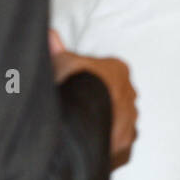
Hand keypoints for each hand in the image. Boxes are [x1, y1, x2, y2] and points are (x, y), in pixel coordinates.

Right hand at [49, 29, 137, 164]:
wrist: (79, 117)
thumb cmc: (70, 84)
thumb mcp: (59, 61)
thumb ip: (56, 50)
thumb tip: (49, 35)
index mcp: (118, 70)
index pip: (106, 72)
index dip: (87, 79)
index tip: (74, 86)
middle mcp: (130, 95)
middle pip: (115, 97)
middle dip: (100, 101)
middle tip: (77, 108)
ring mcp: (130, 121)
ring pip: (119, 121)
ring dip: (104, 123)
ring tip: (80, 128)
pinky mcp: (125, 145)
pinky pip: (117, 143)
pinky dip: (104, 143)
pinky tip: (88, 143)